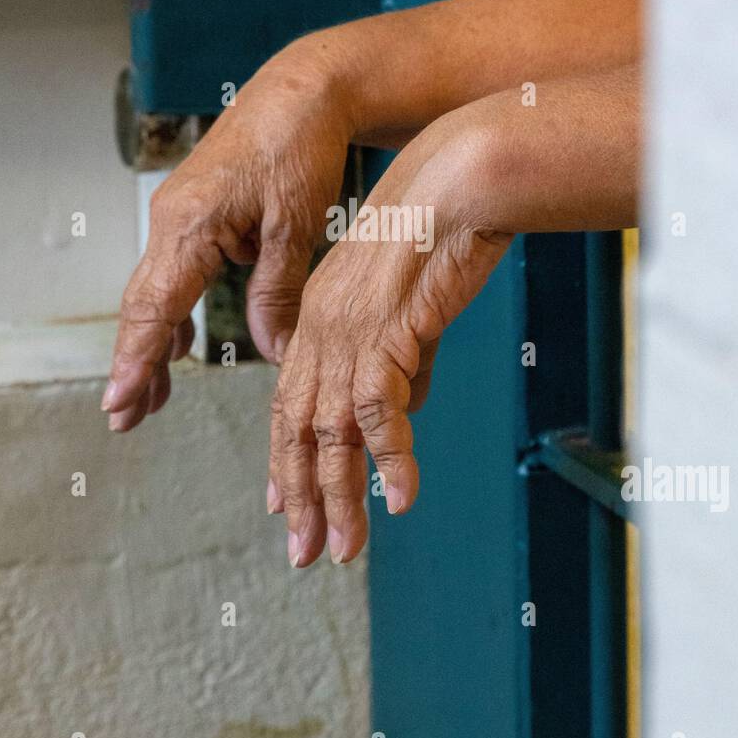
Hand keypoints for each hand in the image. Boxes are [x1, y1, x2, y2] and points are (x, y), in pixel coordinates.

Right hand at [102, 48, 352, 430]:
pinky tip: (181, 343)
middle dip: (135, 363)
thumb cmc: (300, 146)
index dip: (137, 359)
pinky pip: (174, 272)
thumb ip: (278, 292)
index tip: (120, 402)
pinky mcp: (195, 211)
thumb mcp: (297, 225)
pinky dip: (174, 311)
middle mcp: (172, 219)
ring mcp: (179, 214)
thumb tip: (273, 352)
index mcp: (191, 223)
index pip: (155, 306)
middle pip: (144, 305)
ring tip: (149, 398)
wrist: (302, 88)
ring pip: (157, 291)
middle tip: (123, 419)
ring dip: (154, 343)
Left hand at [268, 109, 510, 566]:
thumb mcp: (411, 306)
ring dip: (338, 496)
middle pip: (298, 429)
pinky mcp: (384, 334)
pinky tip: (401, 499)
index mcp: (319, 319)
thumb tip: (409, 407)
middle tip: (304, 552)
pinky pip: (382, 412)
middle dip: (300, 496)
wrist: (455, 184)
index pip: (289, 401)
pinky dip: (391, 460)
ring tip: (345, 548)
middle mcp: (320, 330)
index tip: (282, 504)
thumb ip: (404, 358)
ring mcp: (347, 333)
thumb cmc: (439, 232)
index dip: (285, 459)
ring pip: (332, 432)